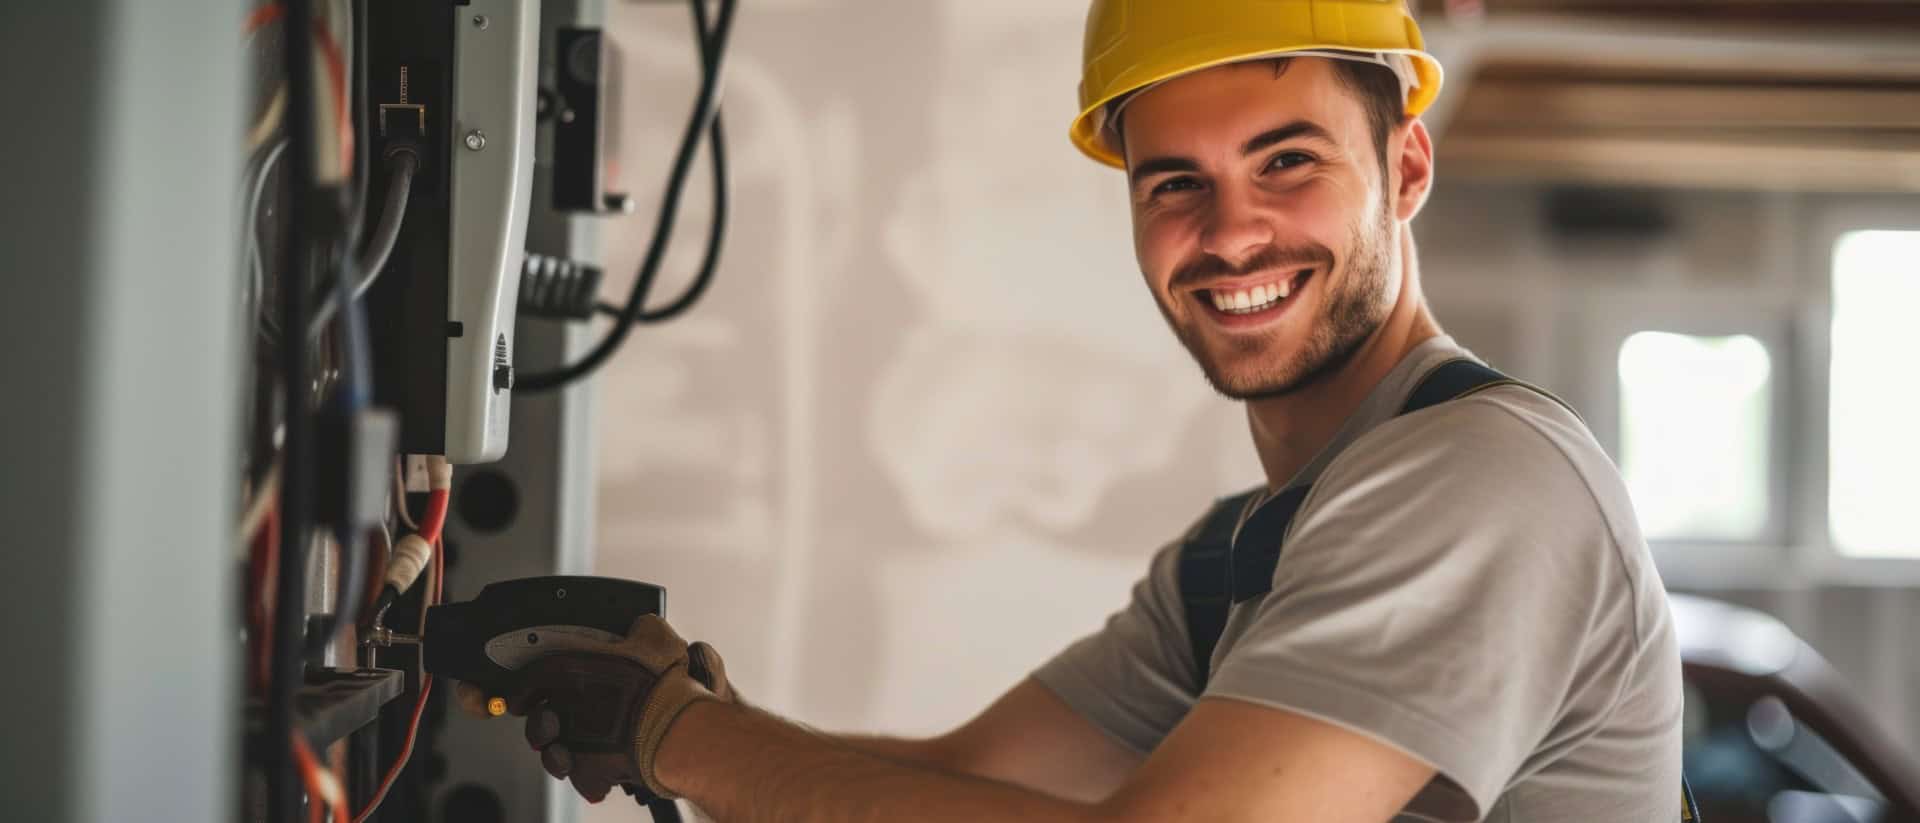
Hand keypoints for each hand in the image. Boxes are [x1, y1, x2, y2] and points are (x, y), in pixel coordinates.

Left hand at [453, 615, 735, 801]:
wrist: (673, 726)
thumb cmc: (660, 681)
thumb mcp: (653, 636)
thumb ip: (639, 629)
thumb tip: (640, 627)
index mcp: (568, 673)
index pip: (530, 681)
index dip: (524, 690)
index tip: (522, 700)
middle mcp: (565, 711)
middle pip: (538, 724)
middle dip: (541, 726)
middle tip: (551, 723)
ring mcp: (576, 746)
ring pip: (555, 757)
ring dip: (560, 754)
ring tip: (573, 752)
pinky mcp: (593, 774)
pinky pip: (587, 780)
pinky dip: (594, 778)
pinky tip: (605, 771)